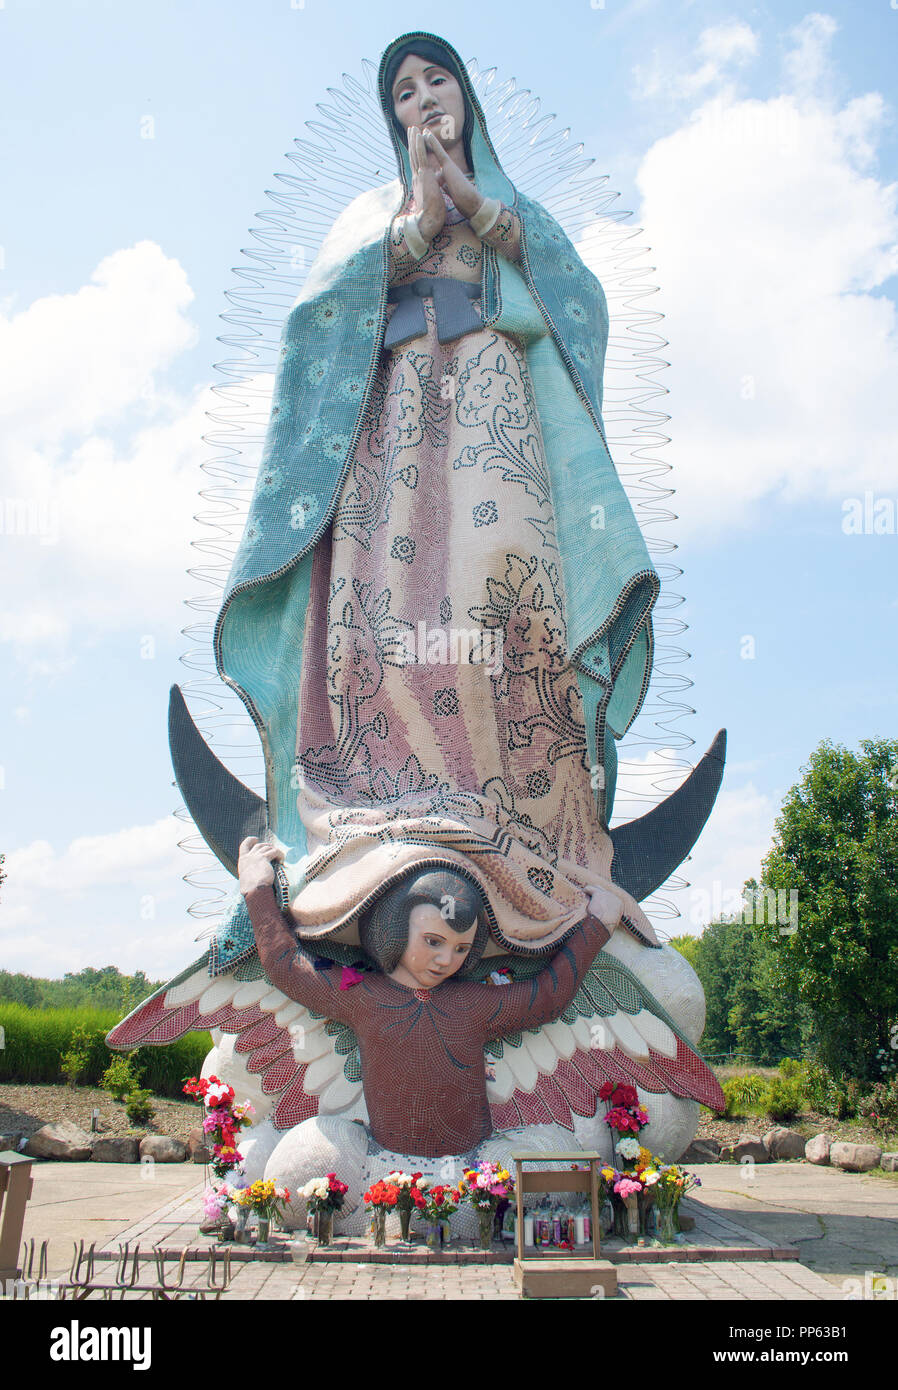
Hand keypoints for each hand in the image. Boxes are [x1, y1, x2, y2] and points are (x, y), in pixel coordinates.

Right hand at [238, 836, 283, 896]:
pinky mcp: (264, 858)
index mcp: (242, 862)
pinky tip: (282, 860)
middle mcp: (248, 857)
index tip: (255, 839)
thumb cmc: (250, 890)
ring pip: (267, 847)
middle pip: (259, 845)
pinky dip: (279, 854)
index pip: (243, 846)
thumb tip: (252, 882)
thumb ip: (249, 876)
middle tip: (273, 849)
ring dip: (274, 850)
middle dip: (267, 845)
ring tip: (280, 856)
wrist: (254, 890)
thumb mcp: (246, 881)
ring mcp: (256, 856)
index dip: (250, 841)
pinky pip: (274, 852)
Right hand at [408, 126, 445, 242]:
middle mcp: (417, 177)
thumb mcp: (433, 197)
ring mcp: (419, 175)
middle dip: (412, 142)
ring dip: (414, 140)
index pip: (417, 164)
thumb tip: (435, 187)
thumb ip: (432, 189)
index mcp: (420, 182)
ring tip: (412, 128)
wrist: (428, 219)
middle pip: (413, 156)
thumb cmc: (432, 212)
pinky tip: (418, 135)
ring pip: (415, 153)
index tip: (415, 143)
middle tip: (410, 130)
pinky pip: (421, 156)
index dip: (416, 152)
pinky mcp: (424, 175)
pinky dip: (419, 145)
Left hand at [419, 126, 481, 220]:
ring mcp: (447, 165)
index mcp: (445, 175)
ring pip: (435, 149)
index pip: (433, 164)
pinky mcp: (448, 165)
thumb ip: (445, 186)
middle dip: (424, 144)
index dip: (426, 156)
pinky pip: (438, 151)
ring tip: (420, 129)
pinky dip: (432, 142)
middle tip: (416, 134)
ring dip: (427, 138)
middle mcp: (446, 167)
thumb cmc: (462, 200)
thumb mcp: (450, 191)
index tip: (419, 150)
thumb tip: (441, 186)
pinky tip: (426, 134)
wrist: (470, 202)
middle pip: (432, 154)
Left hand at [587, 884, 623, 929]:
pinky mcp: (598, 894)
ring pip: (597, 888)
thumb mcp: (610, 921)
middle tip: (590, 896)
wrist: (604, 925)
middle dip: (597, 893)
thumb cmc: (606, 927)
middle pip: (604, 891)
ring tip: (585, 894)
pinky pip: (590, 889)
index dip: (603, 900)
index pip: (610, 898)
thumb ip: (608, 914)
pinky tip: (582, 892)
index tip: (597, 902)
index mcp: (619, 904)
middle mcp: (614, 897)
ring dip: (591, 892)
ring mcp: (607, 895)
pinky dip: (586, 890)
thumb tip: (602, 915)